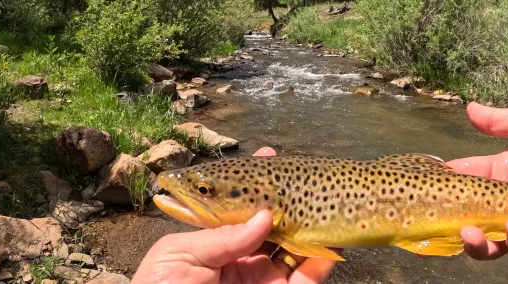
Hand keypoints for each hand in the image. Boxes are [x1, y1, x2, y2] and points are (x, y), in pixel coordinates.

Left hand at [132, 147, 339, 283]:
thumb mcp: (177, 257)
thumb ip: (221, 236)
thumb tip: (264, 216)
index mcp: (213, 248)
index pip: (239, 211)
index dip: (255, 185)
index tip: (271, 158)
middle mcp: (243, 262)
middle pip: (274, 227)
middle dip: (290, 201)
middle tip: (306, 178)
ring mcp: (264, 282)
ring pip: (296, 250)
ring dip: (311, 226)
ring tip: (324, 203)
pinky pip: (308, 278)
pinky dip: (322, 261)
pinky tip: (331, 239)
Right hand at [447, 102, 507, 260]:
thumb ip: (499, 121)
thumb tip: (468, 108)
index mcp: (503, 173)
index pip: (469, 181)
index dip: (449, 186)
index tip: (431, 189)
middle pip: (476, 220)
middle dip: (460, 226)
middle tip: (455, 224)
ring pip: (496, 242)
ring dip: (482, 243)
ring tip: (476, 233)